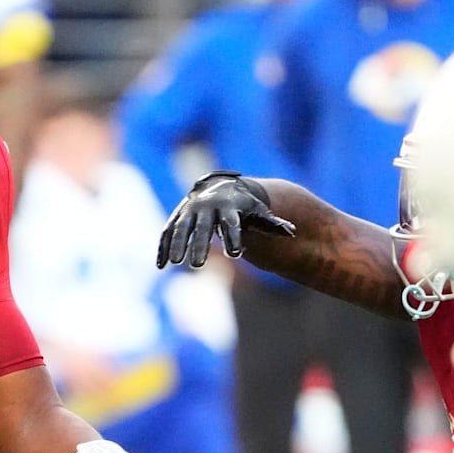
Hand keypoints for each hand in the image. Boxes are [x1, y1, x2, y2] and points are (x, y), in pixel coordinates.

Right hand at [157, 171, 294, 268]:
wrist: (220, 187)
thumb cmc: (244, 206)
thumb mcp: (259, 213)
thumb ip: (272, 224)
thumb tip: (292, 232)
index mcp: (229, 206)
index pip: (231, 222)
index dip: (233, 237)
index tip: (235, 254)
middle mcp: (207, 207)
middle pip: (202, 227)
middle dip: (198, 245)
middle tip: (197, 265)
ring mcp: (190, 211)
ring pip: (181, 227)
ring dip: (177, 245)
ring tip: (176, 264)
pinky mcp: (177, 217)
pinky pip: (168, 232)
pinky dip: (164, 247)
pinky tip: (161, 265)